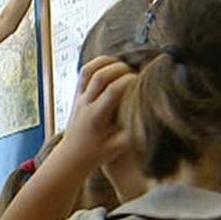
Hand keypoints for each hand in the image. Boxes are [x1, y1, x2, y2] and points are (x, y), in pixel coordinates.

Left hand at [61, 56, 135, 170]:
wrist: (70, 156)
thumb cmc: (96, 153)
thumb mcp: (118, 147)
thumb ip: (133, 131)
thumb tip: (150, 114)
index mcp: (96, 117)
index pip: (113, 91)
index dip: (130, 82)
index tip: (142, 82)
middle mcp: (85, 104)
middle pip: (99, 76)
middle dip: (120, 69)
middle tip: (134, 74)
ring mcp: (78, 98)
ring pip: (88, 70)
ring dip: (106, 62)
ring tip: (123, 66)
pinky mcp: (76, 95)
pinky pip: (83, 73)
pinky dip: (97, 64)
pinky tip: (111, 67)